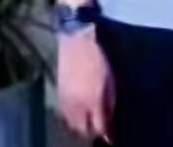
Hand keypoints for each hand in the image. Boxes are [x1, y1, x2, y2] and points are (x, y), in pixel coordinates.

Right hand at [57, 27, 114, 142]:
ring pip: (72, 125)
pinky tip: (80, 115)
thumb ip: (111, 101)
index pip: (100, 127)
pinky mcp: (58, 94)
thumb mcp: (112, 78)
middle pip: (84, 130)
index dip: (108, 133)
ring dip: (82, 127)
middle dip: (94, 132)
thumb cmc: (100, 55)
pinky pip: (64, 116)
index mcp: (93, 98)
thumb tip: (111, 119)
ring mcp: (65, 100)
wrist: (77, 37)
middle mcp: (77, 103)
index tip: (114, 134)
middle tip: (103, 128)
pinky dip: (72, 119)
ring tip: (92, 123)